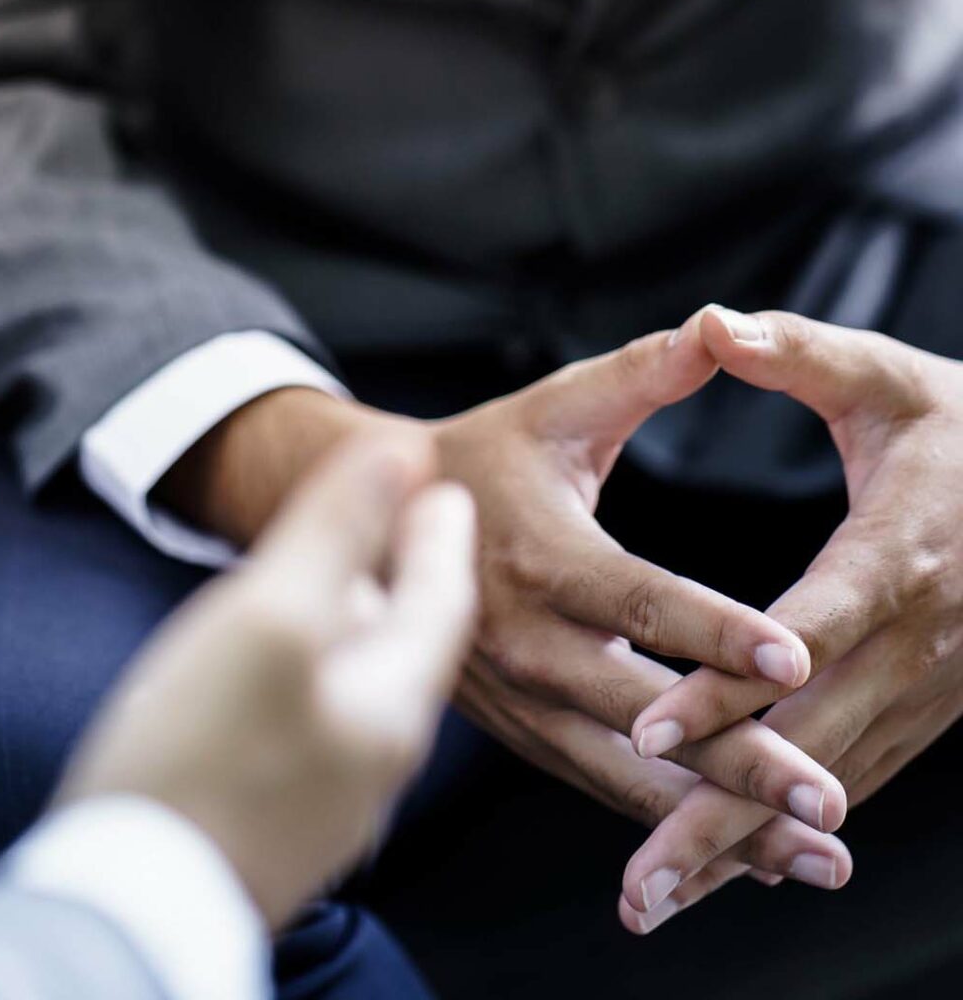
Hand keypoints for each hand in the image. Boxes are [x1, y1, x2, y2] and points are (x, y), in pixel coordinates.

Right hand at [62, 435, 476, 925]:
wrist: (128, 908)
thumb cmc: (196, 758)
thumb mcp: (270, 616)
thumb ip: (338, 532)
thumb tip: (403, 452)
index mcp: (389, 705)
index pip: (440, 600)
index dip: (436, 533)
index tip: (438, 482)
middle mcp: (371, 760)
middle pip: (400, 648)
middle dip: (399, 581)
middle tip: (393, 526)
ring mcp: (320, 801)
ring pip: (352, 691)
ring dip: (348, 631)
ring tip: (324, 589)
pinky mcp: (268, 826)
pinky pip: (306, 731)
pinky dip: (304, 681)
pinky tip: (261, 678)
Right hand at [162, 327, 845, 842]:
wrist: (362, 527)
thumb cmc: (479, 458)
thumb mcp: (552, 408)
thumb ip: (640, 374)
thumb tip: (722, 328)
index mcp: (540, 556)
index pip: (639, 600)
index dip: (715, 630)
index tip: (795, 658)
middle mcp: (524, 641)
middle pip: (642, 712)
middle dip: (738, 762)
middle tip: (825, 804)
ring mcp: (516, 697)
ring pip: (622, 771)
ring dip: (716, 819)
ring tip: (809, 857)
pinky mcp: (518, 730)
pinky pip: (596, 783)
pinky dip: (667, 820)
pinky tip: (740, 853)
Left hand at [618, 307, 962, 931]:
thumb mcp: (889, 379)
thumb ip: (798, 353)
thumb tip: (713, 322)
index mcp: (895, 557)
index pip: (800, 636)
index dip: (725, 685)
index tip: (651, 730)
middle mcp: (915, 643)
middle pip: (804, 743)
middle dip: (718, 812)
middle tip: (639, 877)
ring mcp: (926, 690)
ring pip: (824, 783)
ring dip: (742, 847)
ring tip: (654, 897)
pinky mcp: (923, 712)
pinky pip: (844, 781)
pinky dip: (781, 835)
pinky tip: (717, 873)